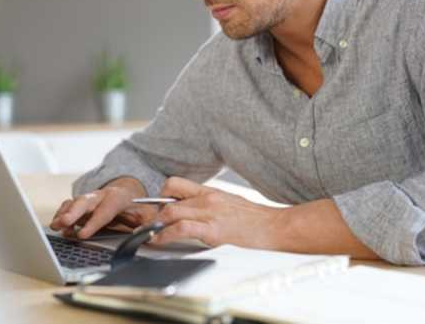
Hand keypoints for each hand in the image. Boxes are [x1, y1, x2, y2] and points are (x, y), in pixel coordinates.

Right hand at [49, 178, 157, 238]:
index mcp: (118, 197)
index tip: (83, 235)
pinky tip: (55, 225)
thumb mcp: (148, 213)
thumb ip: (148, 223)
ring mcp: (90, 198)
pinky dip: (61, 214)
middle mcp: (101, 195)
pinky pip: (69, 206)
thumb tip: (148, 234)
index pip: (106, 209)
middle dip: (73, 212)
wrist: (129, 193)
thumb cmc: (137, 207)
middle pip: (86, 201)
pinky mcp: (82, 204)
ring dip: (64, 214)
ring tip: (54, 225)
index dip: (94, 222)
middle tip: (63, 223)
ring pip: (75, 202)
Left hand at [151, 177, 283, 248]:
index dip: (160, 196)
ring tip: (148, 235)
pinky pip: (181, 229)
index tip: (155, 208)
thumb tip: (192, 211)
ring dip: (154, 226)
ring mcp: (210, 214)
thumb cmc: (256, 219)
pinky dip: (164, 235)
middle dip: (153, 215)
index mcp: (210, 192)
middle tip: (149, 226)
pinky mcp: (213, 231)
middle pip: (167, 200)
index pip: (174, 183)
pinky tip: (159, 241)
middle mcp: (207, 199)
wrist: (276, 227)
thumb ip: (210, 205)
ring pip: (169, 212)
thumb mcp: (229, 204)